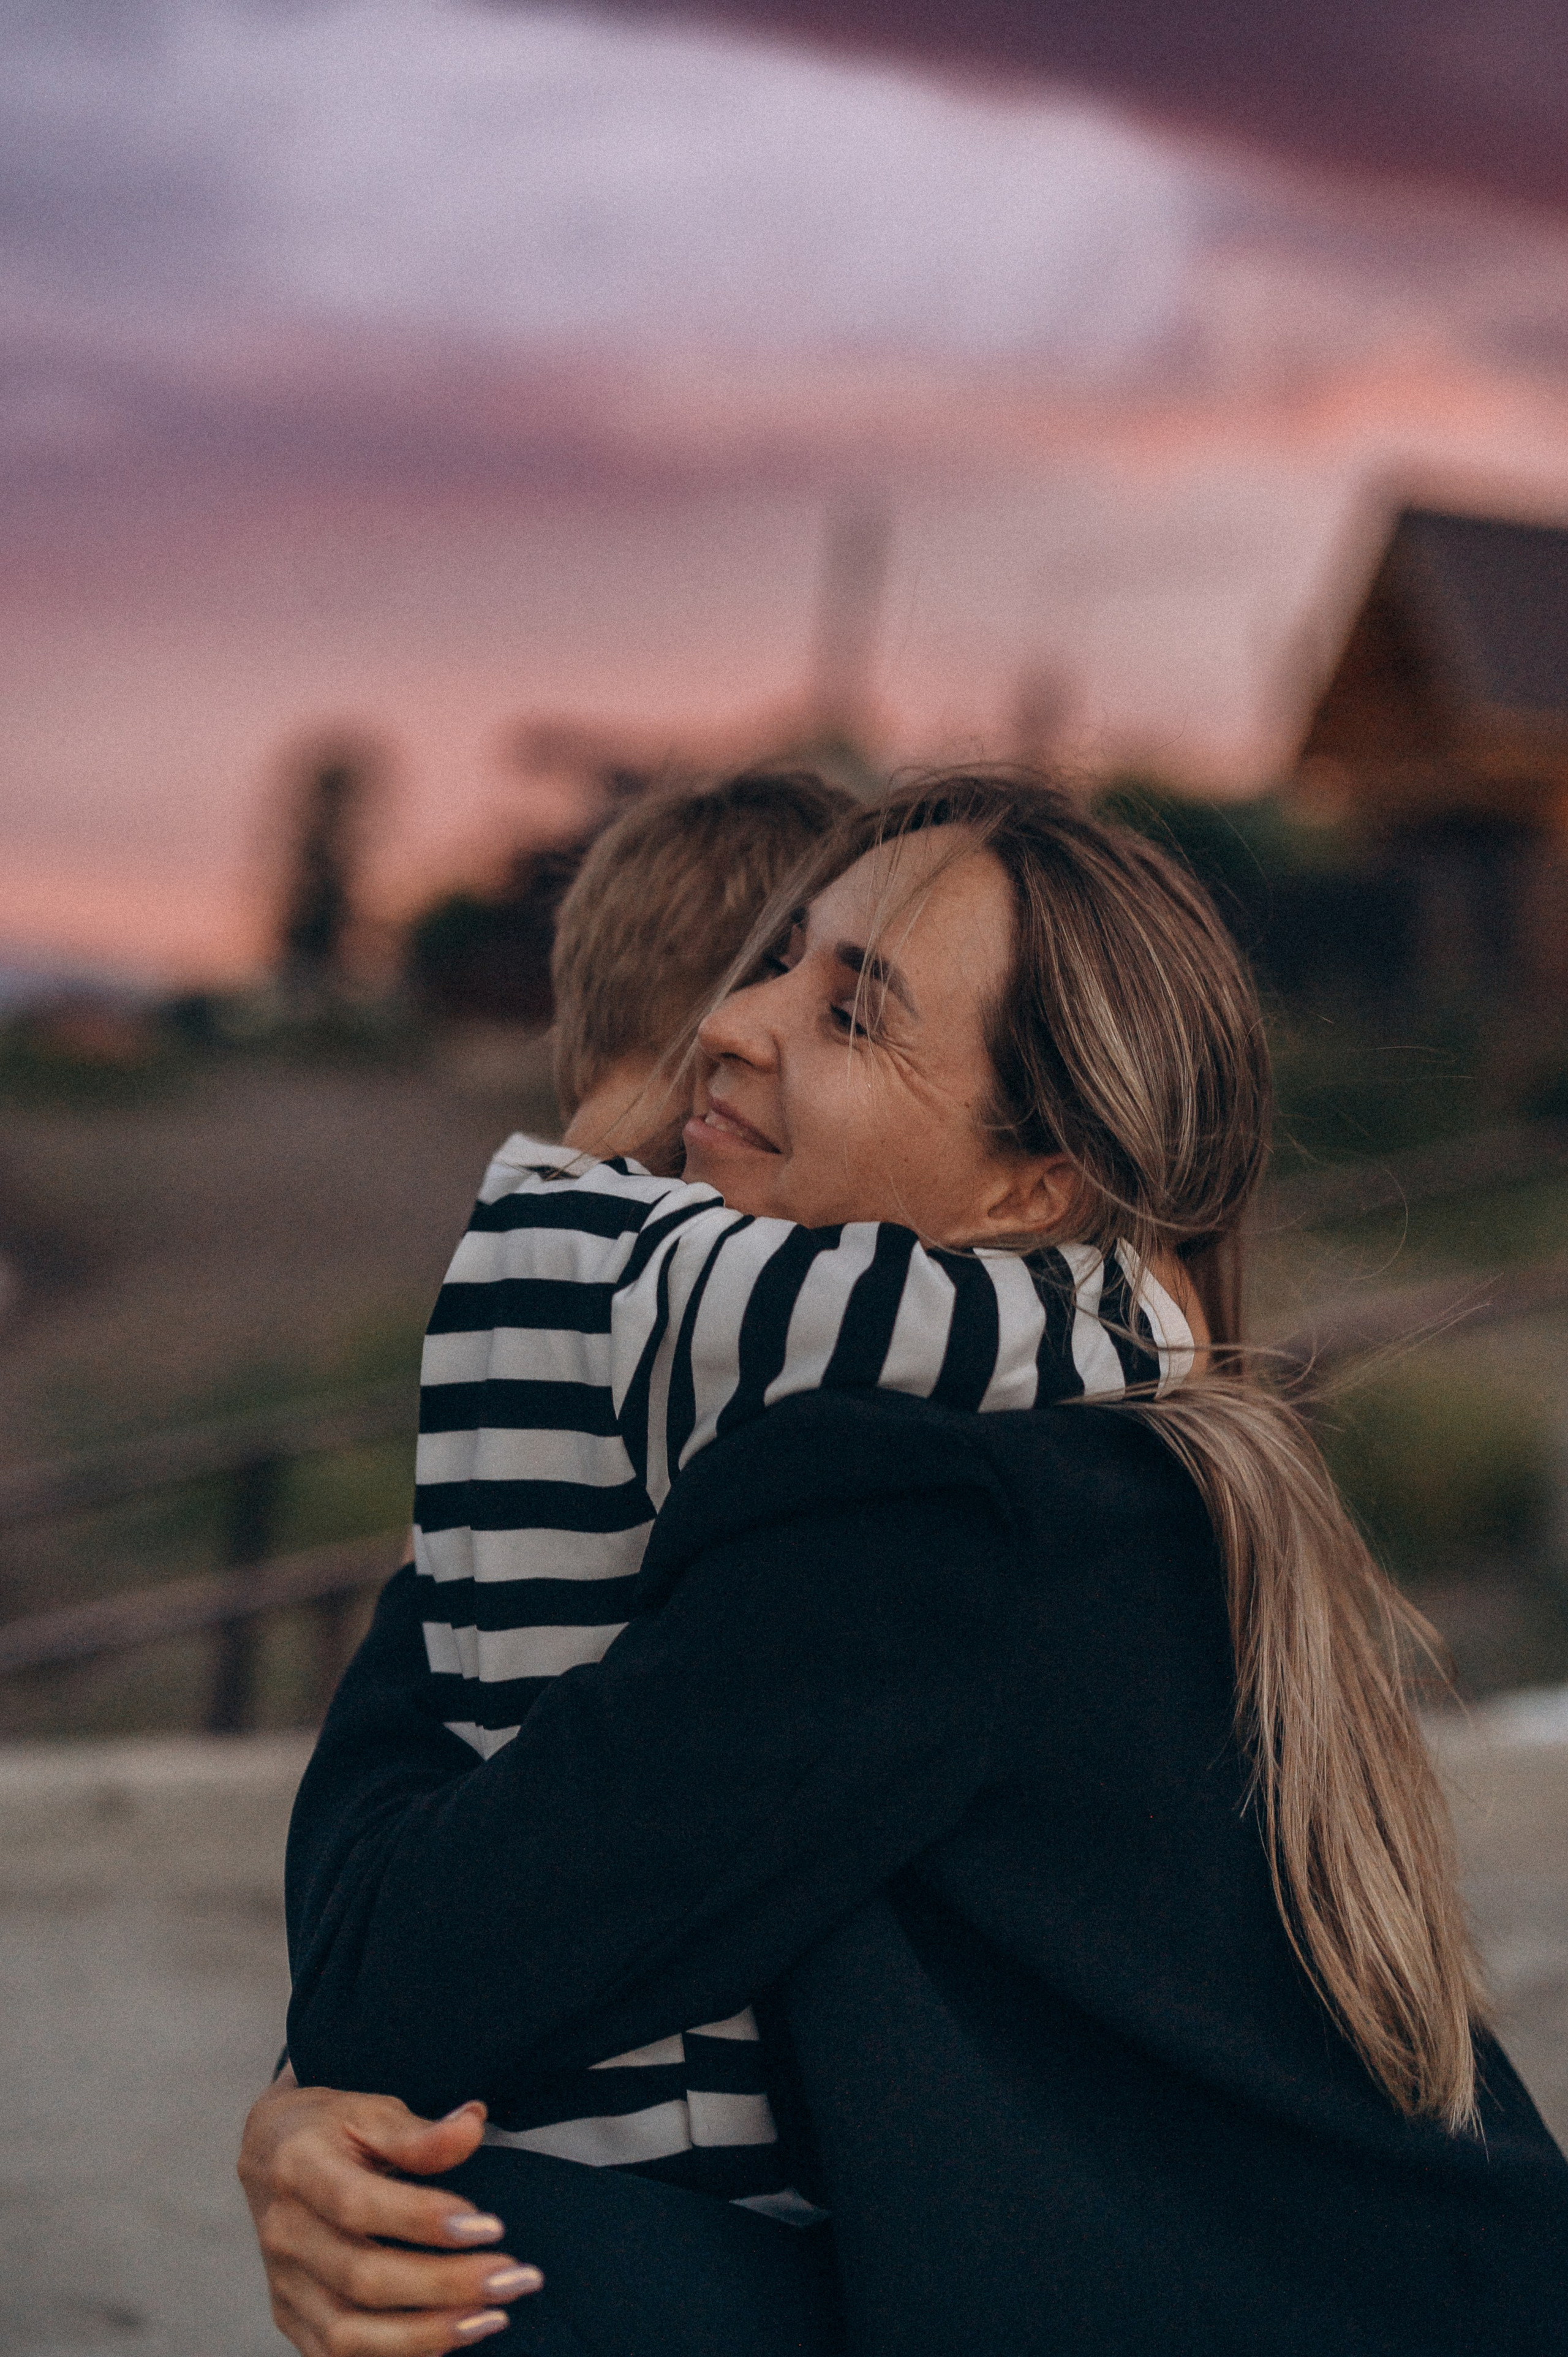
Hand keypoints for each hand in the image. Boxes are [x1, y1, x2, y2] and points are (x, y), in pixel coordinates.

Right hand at [238, 2071, 541, 2355]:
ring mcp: (284, 2282)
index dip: (423, 2220)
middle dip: (446, 2285)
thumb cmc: (329, 2127)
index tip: (490, 2226)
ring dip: (428, 2334)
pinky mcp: (289, 2316)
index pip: (358, 2204)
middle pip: (362, 2277)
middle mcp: (284, 2231)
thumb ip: (418, 2131)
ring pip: (349, 2334)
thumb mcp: (369, 2110)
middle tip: (513, 2277)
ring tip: (492, 2316)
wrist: (268, 2151)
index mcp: (297, 2166)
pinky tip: (451, 2337)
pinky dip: (398, 2355)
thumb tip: (473, 2125)